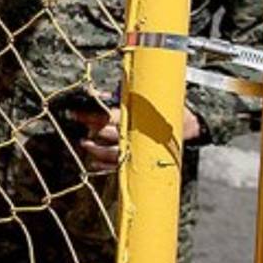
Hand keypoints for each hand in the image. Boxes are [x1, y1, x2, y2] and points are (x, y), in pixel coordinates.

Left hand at [72, 106, 201, 172]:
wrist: (186, 126)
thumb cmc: (161, 110)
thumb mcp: (143, 99)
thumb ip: (120, 97)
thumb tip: (97, 95)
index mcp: (138, 118)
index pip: (110, 117)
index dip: (91, 115)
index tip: (76, 112)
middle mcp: (138, 135)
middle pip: (110, 134)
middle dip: (92, 128)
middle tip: (78, 122)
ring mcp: (139, 150)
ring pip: (113, 154)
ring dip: (96, 150)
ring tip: (84, 144)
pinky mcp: (141, 161)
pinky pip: (120, 167)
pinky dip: (105, 166)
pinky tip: (93, 163)